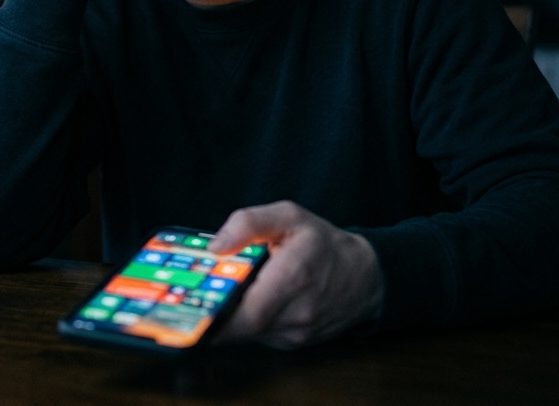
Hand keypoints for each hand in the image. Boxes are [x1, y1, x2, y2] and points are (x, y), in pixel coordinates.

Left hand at [208, 201, 384, 349]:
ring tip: (219, 295)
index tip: (193, 312)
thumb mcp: (290, 216)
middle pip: (242, 327)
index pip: (249, 313)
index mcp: (293, 276)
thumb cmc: (324, 243)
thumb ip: (249, 223)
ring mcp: (297, 333)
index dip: (217, 319)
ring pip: (249, 333)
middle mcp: (297, 312)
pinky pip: (261, 336)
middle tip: (193, 300)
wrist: (365, 277)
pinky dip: (248, 321)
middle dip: (216, 315)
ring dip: (232, 317)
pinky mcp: (295, 343)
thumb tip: (215, 246)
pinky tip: (247, 302)